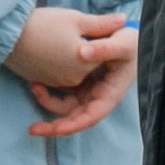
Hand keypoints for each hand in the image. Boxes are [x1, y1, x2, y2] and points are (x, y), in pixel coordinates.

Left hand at [18, 13, 137, 139]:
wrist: (128, 34)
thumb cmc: (131, 42)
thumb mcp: (124, 43)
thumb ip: (105, 47)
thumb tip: (82, 53)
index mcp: (109, 94)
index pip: (90, 117)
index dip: (73, 126)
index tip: (56, 130)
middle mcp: (98, 97)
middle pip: (75, 118)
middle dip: (55, 126)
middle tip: (33, 129)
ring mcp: (88, 89)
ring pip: (66, 105)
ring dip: (48, 102)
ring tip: (33, 86)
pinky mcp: (79, 79)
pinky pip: (63, 90)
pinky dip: (50, 90)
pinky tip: (36, 80)